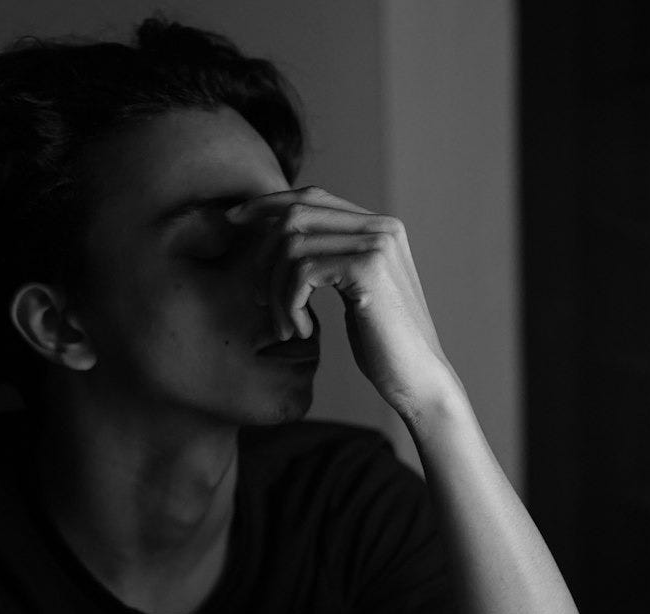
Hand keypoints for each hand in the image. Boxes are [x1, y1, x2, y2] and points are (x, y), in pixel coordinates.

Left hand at [226, 187, 458, 418]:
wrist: (417, 379)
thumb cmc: (381, 343)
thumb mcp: (352, 291)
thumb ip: (328, 258)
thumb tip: (277, 238)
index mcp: (378, 227)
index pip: (312, 196)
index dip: (266, 203)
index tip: (232, 220)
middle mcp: (381, 227)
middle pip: (295, 216)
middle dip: (262, 256)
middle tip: (257, 299)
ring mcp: (377, 244)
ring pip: (292, 246)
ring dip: (275, 291)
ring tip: (285, 326)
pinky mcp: (367, 269)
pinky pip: (301, 272)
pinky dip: (290, 305)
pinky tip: (302, 331)